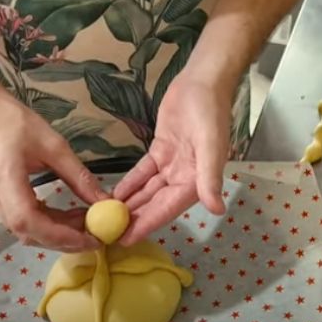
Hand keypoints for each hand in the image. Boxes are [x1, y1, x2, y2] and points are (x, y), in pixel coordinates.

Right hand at [0, 92, 106, 250]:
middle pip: (28, 232)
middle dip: (63, 239)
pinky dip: (48, 223)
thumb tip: (105, 201)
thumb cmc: (14, 121)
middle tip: (95, 236)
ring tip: (87, 224)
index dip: (60, 235)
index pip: (28, 221)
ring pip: (26, 230)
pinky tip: (69, 215)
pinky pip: (23, 220)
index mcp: (4, 180)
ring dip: (57, 232)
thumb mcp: (54, 145)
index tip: (89, 238)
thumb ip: (79, 176)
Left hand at [113, 72, 230, 245]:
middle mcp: (185, 177)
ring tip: (105, 217)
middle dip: (133, 219)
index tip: (126, 240)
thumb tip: (217, 209)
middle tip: (107, 233)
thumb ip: (210, 177)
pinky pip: (144, 172)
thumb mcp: (211, 145)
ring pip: (148, 190)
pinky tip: (114, 193)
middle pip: (155, 203)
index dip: (147, 225)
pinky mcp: (162, 151)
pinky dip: (130, 183)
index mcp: (197, 181)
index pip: (167, 209)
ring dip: (130, 204)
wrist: (203, 82)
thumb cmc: (210, 112)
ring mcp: (173, 165)